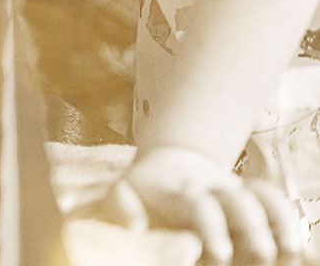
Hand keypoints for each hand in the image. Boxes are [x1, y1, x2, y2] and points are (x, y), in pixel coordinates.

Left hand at [89, 146, 304, 264]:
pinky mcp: (253, 203)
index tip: (218, 253)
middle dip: (252, 228)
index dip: (211, 227)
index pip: (200, 206)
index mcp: (179, 191)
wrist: (169, 166)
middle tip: (263, 255)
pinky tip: (304, 249)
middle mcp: (212, 190)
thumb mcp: (122, 194)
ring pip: (264, 199)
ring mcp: (236, 195)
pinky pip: (277, 203)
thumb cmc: (140, 191)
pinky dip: (290, 220)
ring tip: (293, 252)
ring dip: (282, 223)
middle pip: (238, 203)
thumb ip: (121, 206)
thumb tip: (133, 226)